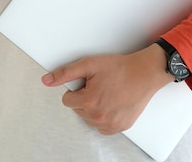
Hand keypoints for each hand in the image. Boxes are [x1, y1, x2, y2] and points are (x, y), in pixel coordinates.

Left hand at [41, 45, 173, 134]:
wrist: (144, 73)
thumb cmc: (120, 68)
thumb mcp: (88, 64)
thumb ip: (65, 73)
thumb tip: (47, 80)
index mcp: (89, 101)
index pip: (67, 100)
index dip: (77, 89)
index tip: (88, 83)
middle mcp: (99, 116)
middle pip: (78, 110)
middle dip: (85, 98)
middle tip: (99, 86)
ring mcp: (111, 124)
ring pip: (89, 119)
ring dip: (93, 108)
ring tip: (107, 93)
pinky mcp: (120, 127)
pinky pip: (103, 127)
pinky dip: (104, 117)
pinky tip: (111, 104)